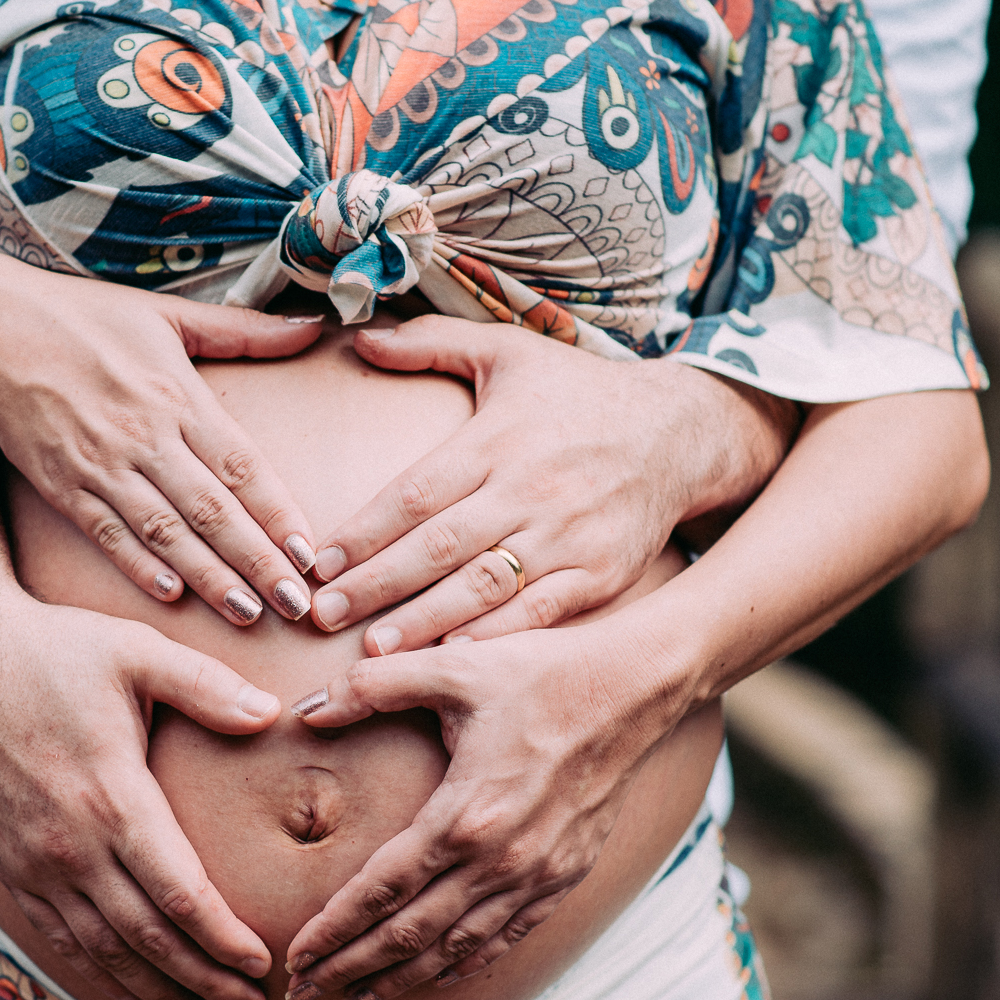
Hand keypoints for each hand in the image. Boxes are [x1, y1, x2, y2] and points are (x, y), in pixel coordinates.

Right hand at [0, 262, 326, 624]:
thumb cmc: (84, 317)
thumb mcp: (169, 314)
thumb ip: (243, 330)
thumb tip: (312, 326)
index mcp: (179, 397)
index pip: (243, 466)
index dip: (279, 514)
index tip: (311, 554)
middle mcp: (145, 437)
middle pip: (213, 511)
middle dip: (259, 562)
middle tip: (297, 605)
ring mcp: (102, 465)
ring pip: (166, 532)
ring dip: (209, 577)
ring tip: (248, 613)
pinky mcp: (62, 485)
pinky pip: (107, 533)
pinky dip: (139, 565)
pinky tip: (171, 595)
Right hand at [0, 582, 284, 999]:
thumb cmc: (53, 648)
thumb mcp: (136, 650)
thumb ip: (207, 685)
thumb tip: (273, 714)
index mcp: (110, 797)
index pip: (178, 890)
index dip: (222, 936)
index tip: (263, 963)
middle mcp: (68, 844)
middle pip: (146, 935)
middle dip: (203, 978)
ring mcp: (32, 861)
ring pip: (101, 948)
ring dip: (156, 989)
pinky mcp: (7, 863)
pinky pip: (58, 935)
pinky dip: (100, 972)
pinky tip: (132, 990)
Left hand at [281, 622, 689, 999]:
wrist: (635, 689)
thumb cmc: (542, 672)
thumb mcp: (452, 666)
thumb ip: (373, 687)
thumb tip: (307, 709)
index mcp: (464, 816)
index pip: (381, 890)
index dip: (333, 929)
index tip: (295, 956)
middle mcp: (499, 860)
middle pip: (409, 934)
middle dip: (351, 967)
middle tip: (304, 990)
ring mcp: (536, 874)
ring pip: (455, 948)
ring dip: (401, 979)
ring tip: (356, 999)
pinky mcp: (565, 876)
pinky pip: (506, 937)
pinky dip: (465, 964)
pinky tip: (438, 976)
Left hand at [306, 316, 793, 649]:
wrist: (679, 433)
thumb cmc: (578, 393)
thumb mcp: (508, 351)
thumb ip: (429, 343)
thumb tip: (355, 338)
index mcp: (499, 439)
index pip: (419, 491)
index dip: (366, 529)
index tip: (319, 561)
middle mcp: (531, 489)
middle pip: (441, 545)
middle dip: (378, 584)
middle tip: (323, 615)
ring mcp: (567, 536)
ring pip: (485, 586)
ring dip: (426, 622)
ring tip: (374, 652)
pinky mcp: (598, 574)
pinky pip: (539, 614)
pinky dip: (497, 638)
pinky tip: (454, 660)